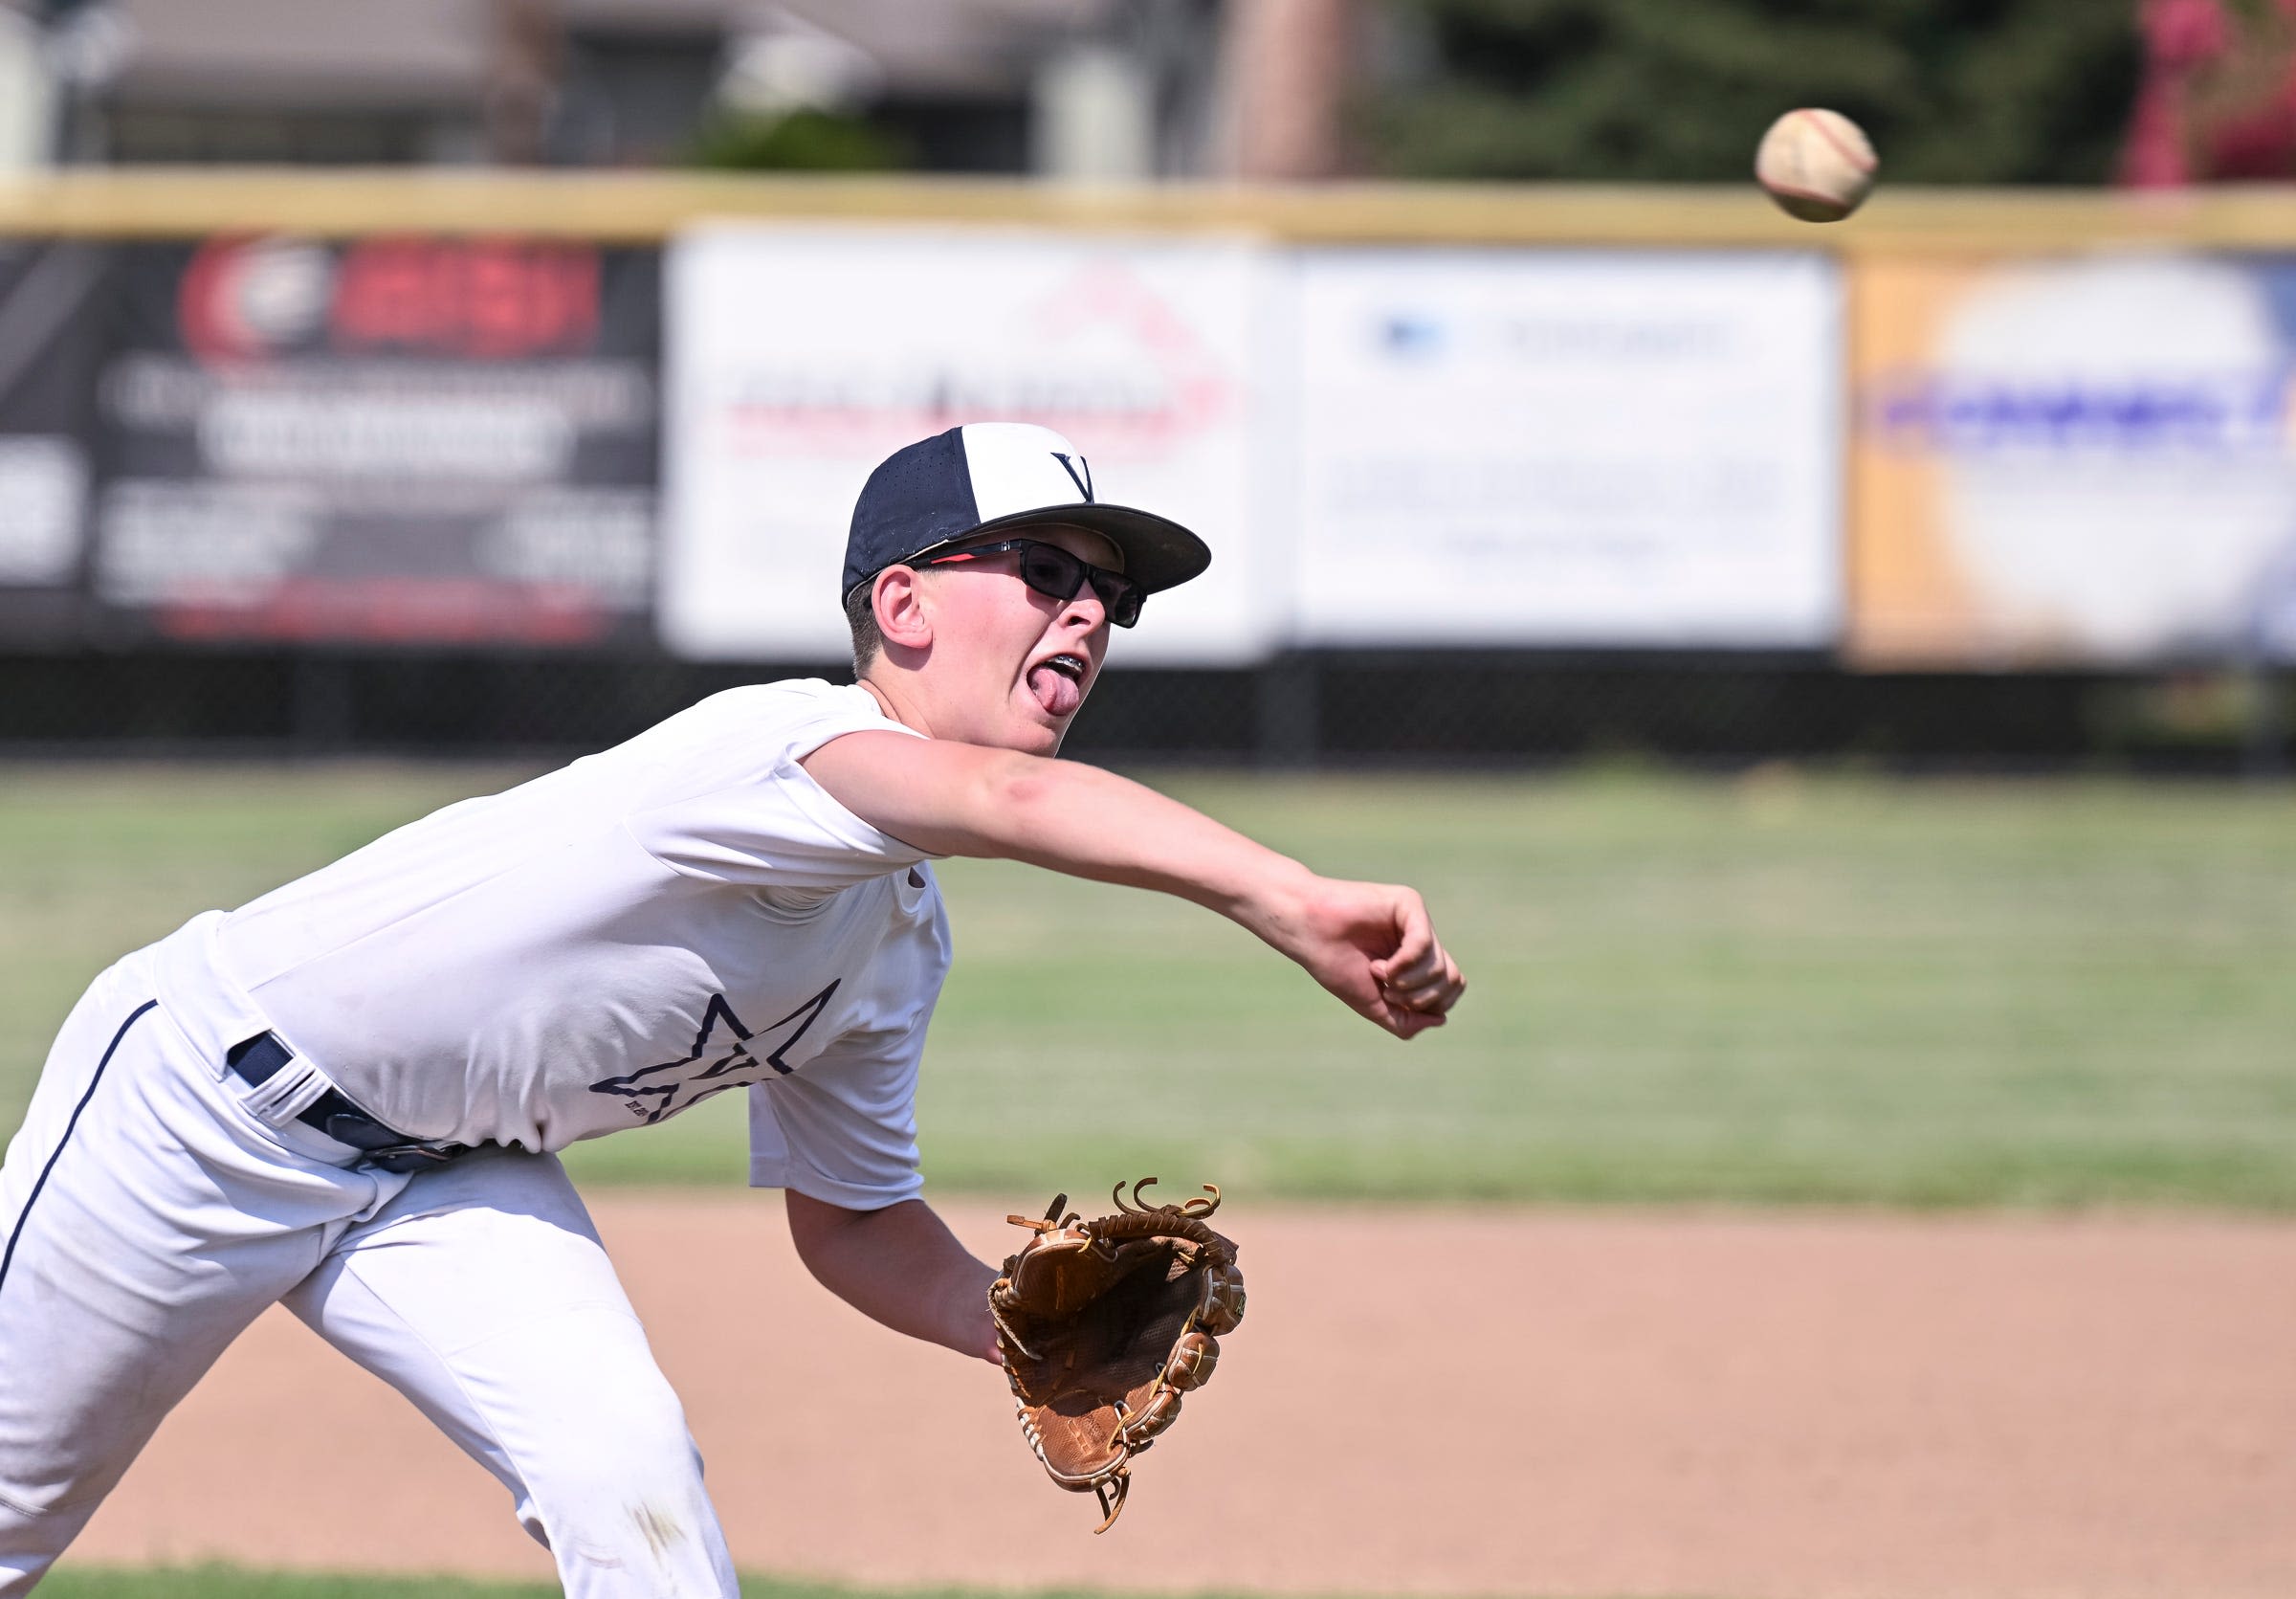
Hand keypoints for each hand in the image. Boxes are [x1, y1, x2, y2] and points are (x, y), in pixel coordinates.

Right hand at [1258, 876, 1465, 1038]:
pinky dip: (1403, 964)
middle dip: (1421, 998)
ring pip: (1440, 967)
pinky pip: (1424, 944)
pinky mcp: (1408, 903)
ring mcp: (1418, 921)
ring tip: (1376, 971)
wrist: (1307, 933)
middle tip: (1388, 991)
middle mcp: (1422, 940)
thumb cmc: (1335, 965)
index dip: (1428, 1006)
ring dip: (1406, 982)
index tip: (1391, 1001)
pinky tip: (1380, 965)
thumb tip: (1441, 1020)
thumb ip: (1406, 1021)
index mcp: (1417, 962)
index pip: (1450, 988)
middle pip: (1452, 980)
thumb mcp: (1373, 1006)